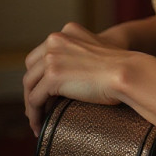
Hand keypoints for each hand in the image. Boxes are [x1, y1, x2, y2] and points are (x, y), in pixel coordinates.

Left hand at [23, 22, 129, 136]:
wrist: (126, 71)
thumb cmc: (118, 65)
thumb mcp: (95, 48)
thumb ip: (79, 52)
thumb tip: (67, 76)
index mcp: (67, 30)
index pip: (42, 53)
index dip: (40, 75)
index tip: (43, 91)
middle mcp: (56, 39)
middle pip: (32, 67)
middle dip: (33, 88)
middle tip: (39, 106)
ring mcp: (52, 56)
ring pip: (29, 85)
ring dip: (31, 105)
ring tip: (37, 119)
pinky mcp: (52, 75)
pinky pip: (34, 100)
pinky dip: (34, 115)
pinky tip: (40, 125)